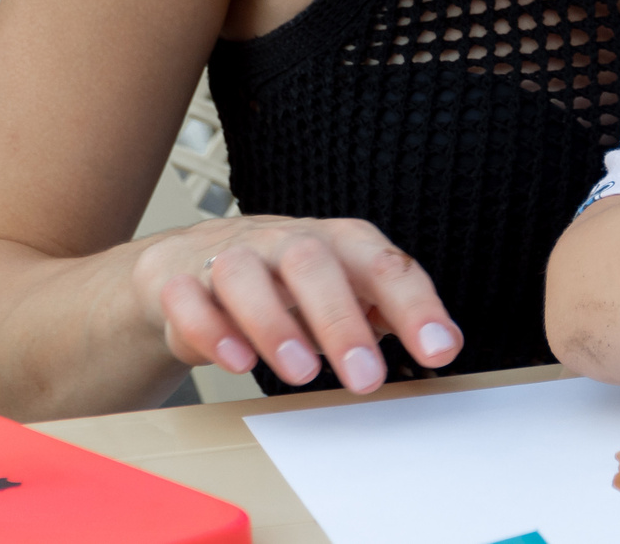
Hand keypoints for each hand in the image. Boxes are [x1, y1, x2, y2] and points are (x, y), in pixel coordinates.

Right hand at [139, 214, 462, 395]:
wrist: (188, 265)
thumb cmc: (282, 280)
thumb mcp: (341, 289)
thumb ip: (386, 311)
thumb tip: (439, 340)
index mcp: (336, 242)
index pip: (382, 263)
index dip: (414, 305)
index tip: (438, 348)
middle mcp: (284, 241)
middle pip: (312, 261)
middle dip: (341, 320)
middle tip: (365, 379)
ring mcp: (229, 256)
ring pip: (244, 273)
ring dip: (274, 323)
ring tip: (301, 371)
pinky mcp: (180, 280)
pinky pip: (187, 296)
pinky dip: (210, 329)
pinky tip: (236, 363)